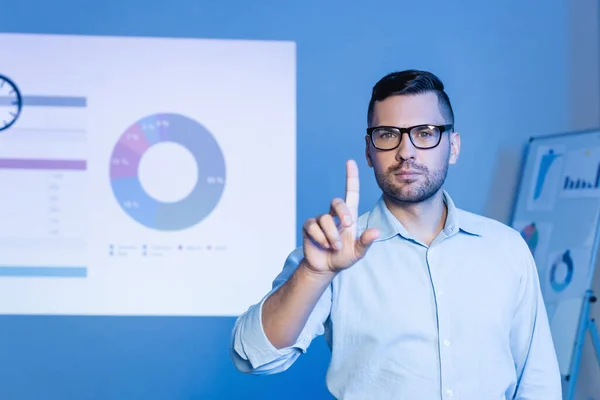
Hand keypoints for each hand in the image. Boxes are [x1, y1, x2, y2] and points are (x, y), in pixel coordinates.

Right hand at [301, 160, 379, 275]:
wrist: (325, 267)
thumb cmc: (343, 257)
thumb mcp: (357, 252)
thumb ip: (366, 242)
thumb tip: (376, 232)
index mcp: (349, 216)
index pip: (351, 193)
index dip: (351, 177)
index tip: (350, 162)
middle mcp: (334, 215)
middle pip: (337, 201)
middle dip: (343, 212)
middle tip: (348, 226)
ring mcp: (320, 220)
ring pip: (326, 219)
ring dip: (332, 235)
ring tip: (334, 247)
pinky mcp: (309, 227)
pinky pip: (314, 227)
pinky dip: (321, 238)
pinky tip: (323, 245)